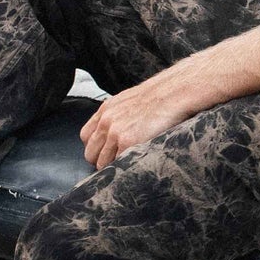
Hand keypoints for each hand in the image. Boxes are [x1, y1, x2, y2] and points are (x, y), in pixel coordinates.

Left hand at [79, 63, 210, 170]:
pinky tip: (136, 162)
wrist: (174, 92)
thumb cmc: (159, 97)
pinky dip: (125, 167)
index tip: (107, 152)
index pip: (86, 137)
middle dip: (102, 160)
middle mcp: (106, 122)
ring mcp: (115, 133)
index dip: (97, 147)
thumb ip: (117, 116)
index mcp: (105, 111)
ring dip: (113, 166)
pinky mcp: (128, 142)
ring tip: (130, 163)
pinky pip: (118, 165)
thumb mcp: (129, 102)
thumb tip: (115, 132)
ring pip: (102, 163)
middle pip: (90, 154)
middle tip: (118, 162)